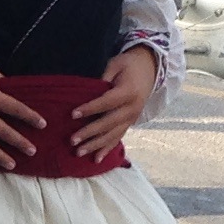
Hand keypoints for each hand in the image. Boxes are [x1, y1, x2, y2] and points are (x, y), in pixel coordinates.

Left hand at [68, 45, 157, 159]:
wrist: (150, 69)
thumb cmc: (128, 65)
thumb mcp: (115, 64)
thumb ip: (103, 77)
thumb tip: (86, 91)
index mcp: (128, 92)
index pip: (106, 102)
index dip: (90, 109)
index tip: (73, 114)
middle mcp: (132, 108)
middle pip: (109, 123)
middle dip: (90, 133)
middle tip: (72, 140)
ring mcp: (132, 118)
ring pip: (113, 135)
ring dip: (95, 145)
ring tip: (79, 152)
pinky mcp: (130, 123)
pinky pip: (118, 138)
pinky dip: (107, 149)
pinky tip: (96, 159)